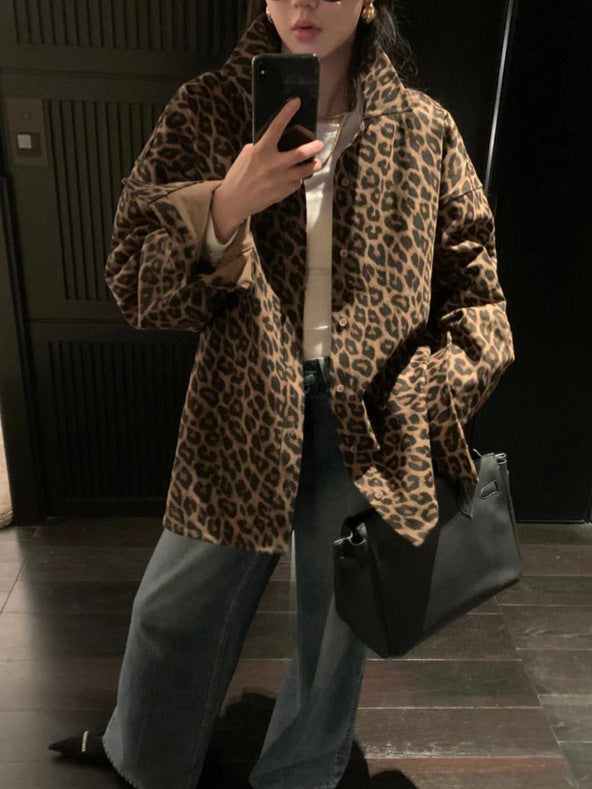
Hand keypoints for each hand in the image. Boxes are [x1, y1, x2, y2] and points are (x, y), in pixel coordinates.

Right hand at [211, 98, 323, 242]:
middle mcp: (273, 165)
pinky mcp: (283, 192)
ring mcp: (280, 180)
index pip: (276, 127)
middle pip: (301, 153)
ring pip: (305, 171)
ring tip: (316, 162)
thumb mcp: (246, 155)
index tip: (297, 101)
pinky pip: (297, 183)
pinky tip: (295, 177)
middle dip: (313, 147)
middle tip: (319, 144)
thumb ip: (262, 147)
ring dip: (313, 164)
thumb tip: (276, 141)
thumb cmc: (238, 176)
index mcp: (261, 151)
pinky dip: (298, 178)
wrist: (235, 201)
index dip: (287, 112)